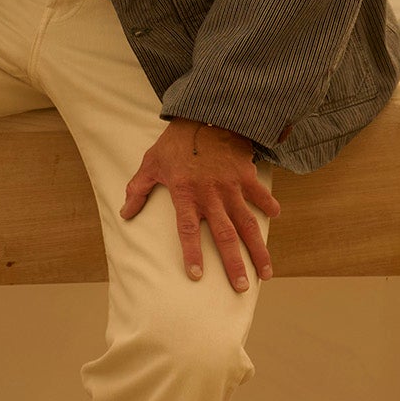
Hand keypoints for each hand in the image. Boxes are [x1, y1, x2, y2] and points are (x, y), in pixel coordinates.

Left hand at [120, 118, 280, 290]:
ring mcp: (230, 186)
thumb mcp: (151, 162)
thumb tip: (124, 213)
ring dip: (257, 249)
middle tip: (241, 287)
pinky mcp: (244, 174)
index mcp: (185, 194)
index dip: (191, 253)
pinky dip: (268, 204)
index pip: (188, 230)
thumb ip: (138, 189)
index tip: (196, 275)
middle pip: (224, 235)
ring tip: (266, 272)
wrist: (202, 113)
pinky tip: (275, 216)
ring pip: (247, 223)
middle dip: (233, 264)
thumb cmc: (174, 141)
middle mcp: (209, 194)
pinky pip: (259, 193)